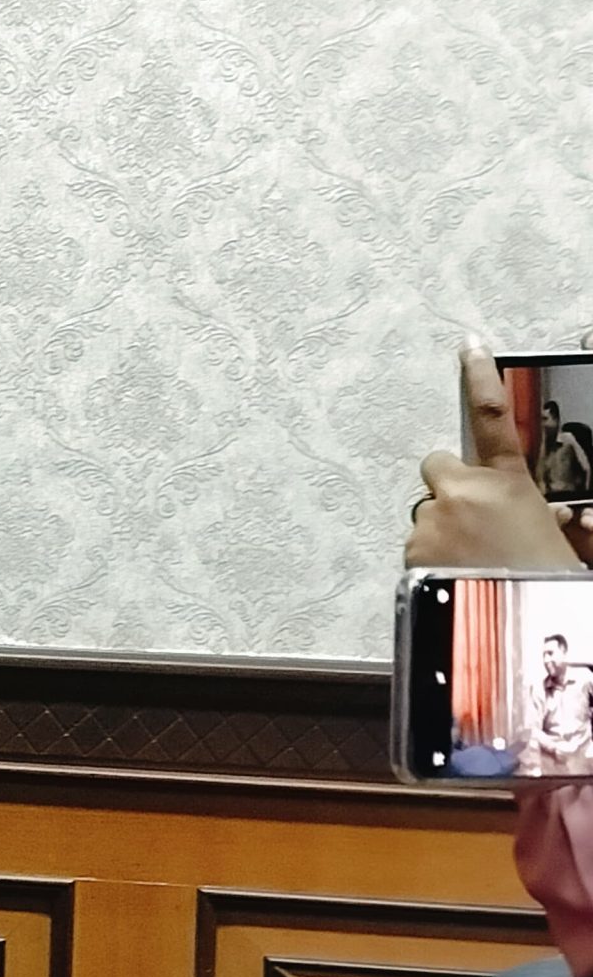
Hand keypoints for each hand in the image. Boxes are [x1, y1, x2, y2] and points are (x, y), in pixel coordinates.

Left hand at [406, 344, 589, 569]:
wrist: (518, 629)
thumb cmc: (544, 586)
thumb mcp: (566, 542)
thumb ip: (549, 519)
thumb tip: (556, 519)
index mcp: (508, 484)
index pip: (494, 417)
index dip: (481, 377)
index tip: (470, 348)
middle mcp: (461, 494)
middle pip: (439, 470)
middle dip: (452, 487)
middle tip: (476, 520)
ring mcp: (431, 523)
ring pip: (429, 515)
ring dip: (445, 531)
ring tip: (476, 563)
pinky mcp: (411, 552)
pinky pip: (419, 547)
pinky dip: (434, 559)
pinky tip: (460, 578)